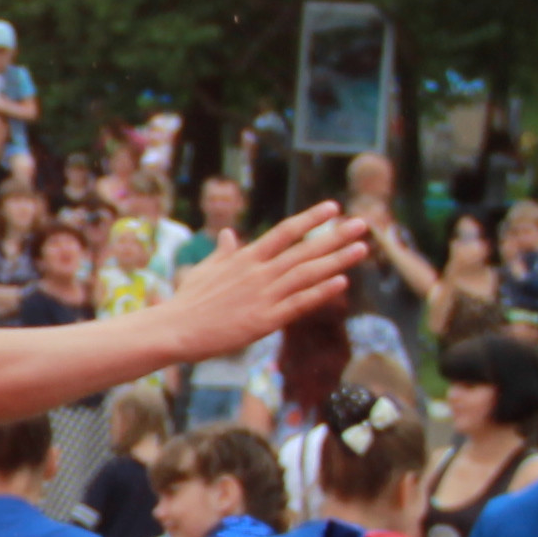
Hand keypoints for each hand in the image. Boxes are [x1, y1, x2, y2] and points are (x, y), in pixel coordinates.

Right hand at [159, 202, 364, 360]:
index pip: (284, 232)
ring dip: (336, 260)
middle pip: (304, 250)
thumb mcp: (206, 270)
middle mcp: (258, 272)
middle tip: (362, 224)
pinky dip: (321, 292)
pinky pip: (299, 303)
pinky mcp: (264, 320)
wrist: (175, 329)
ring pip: (307, 274)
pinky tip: (341, 282)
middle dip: (335, 236)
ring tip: (362, 248)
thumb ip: (223, 252)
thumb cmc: (188, 301)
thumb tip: (229, 234)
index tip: (333, 208)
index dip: (311, 219)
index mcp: (245, 258)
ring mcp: (263, 295)